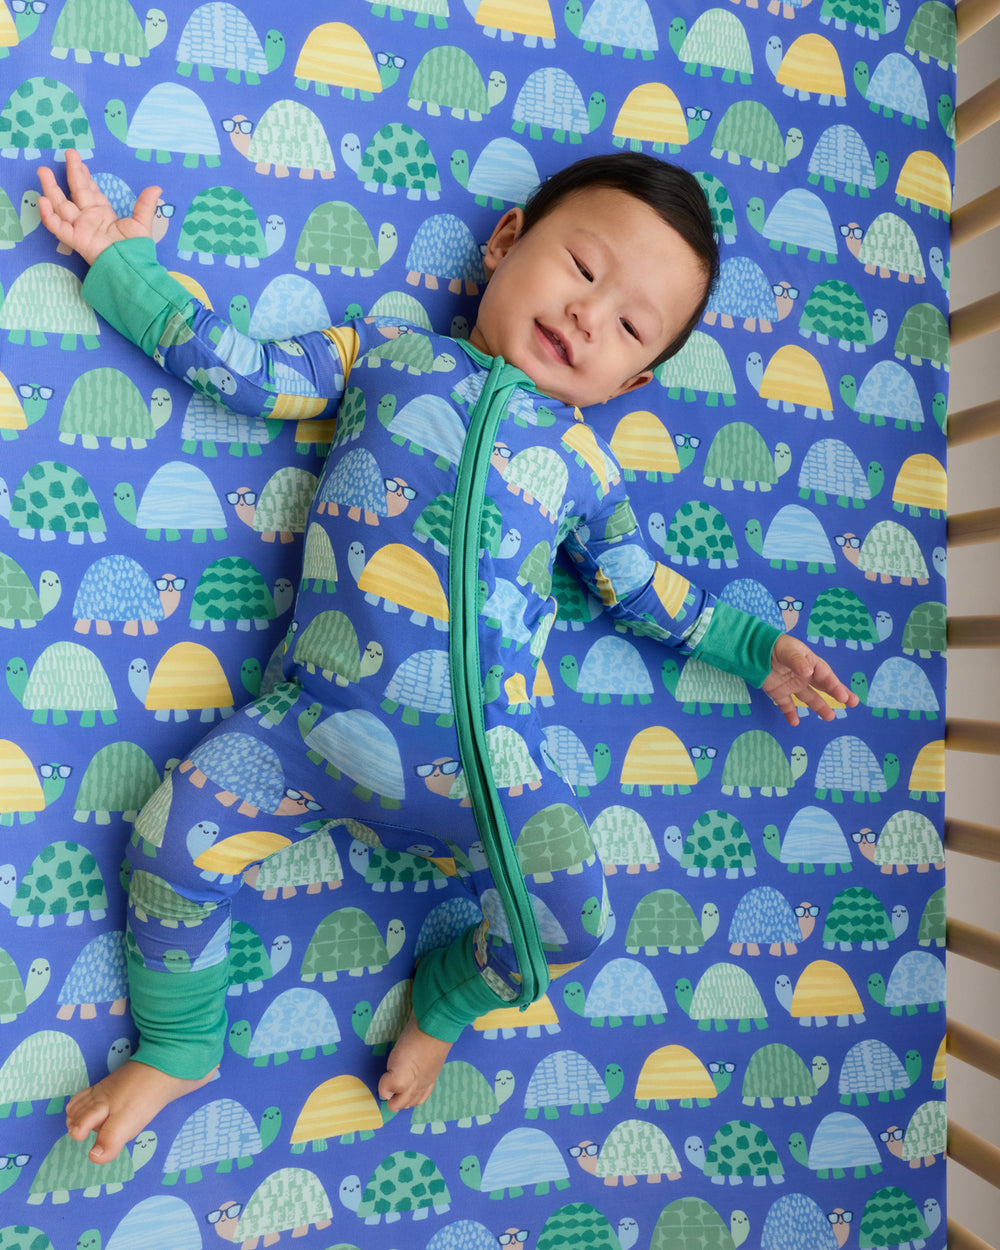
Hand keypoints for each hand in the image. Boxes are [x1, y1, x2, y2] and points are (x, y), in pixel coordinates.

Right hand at [37, 149, 160, 265]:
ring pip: (61, 205)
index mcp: (103, 213)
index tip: (79, 161)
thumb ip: (145, 205)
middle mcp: (89, 218)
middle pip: (76, 192)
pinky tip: (43, 201)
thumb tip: (157, 187)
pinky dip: (49, 215)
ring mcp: (80, 227)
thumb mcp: (142, 223)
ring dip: (51, 188)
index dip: (84, 175)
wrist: (131, 267)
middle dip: (71, 173)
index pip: (90, 190)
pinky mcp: (75, 239)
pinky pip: (58, 227)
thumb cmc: (136, 249)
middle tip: (68, 153)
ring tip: (43, 171)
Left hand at [761, 633, 858, 725]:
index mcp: (810, 663)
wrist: (753, 649)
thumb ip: (797, 661)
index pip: (825, 676)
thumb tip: (808, 673)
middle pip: (824, 687)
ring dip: (819, 707)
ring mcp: (792, 685)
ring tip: (830, 717)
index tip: (844, 697)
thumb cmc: (775, 646)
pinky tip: (795, 723)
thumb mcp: (788, 650)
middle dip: (838, 694)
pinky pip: (786, 705)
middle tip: (852, 703)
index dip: (835, 686)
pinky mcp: (778, 692)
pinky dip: (790, 714)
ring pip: (809, 698)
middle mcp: (804, 676)